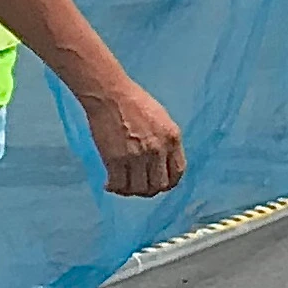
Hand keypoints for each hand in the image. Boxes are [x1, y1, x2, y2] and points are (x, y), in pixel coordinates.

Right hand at [81, 71, 185, 199]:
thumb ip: (166, 141)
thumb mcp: (161, 119)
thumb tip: (163, 162)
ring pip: (139, 189)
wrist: (110, 95)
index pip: (177, 172)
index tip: (159, 184)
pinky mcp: (116, 159)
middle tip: (138, 187)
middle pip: (158, 185)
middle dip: (149, 190)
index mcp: (172, 138)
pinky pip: (119, 185)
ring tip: (123, 186)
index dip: (168, 183)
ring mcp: (137, 156)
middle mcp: (157, 150)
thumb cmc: (133, 102)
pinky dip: (114, 188)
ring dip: (130, 192)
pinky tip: (109, 184)